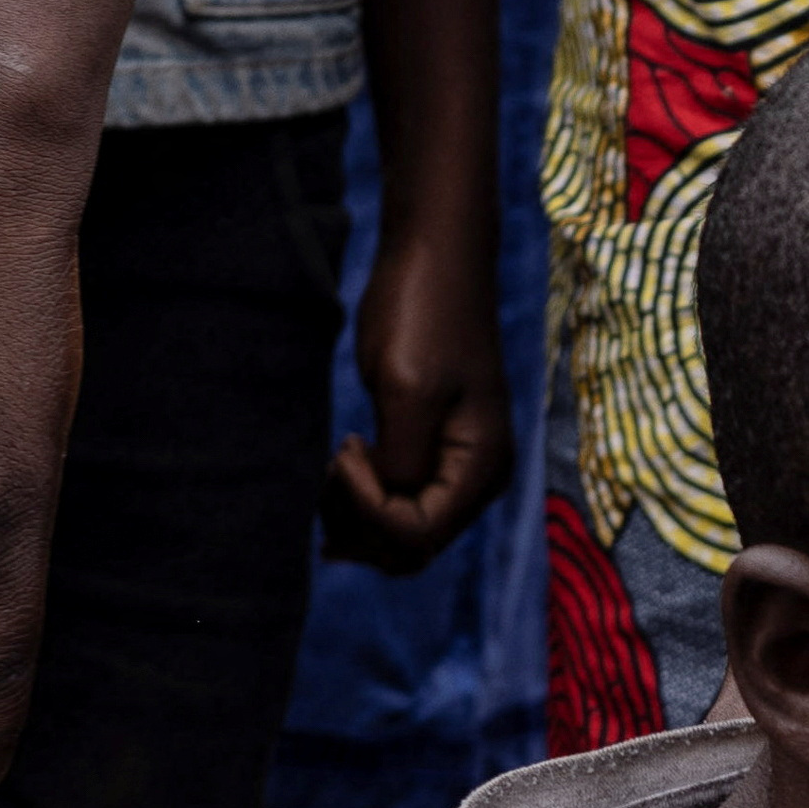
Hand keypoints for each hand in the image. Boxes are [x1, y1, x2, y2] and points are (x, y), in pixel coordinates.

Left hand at [326, 202, 510, 572]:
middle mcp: (478, 478)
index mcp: (481, 467)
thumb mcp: (406, 388)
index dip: (367, 507)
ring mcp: (458, 466)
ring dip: (356, 519)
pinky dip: (365, 501)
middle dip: (360, 526)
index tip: (346, 445)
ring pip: (403, 534)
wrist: (436, 258)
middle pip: (412, 549)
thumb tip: (384, 510)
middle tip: (328, 470)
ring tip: (329, 470)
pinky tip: (344, 466)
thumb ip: (400, 460)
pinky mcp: (435, 448)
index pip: (416, 533)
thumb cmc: (422, 313)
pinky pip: (402, 503)